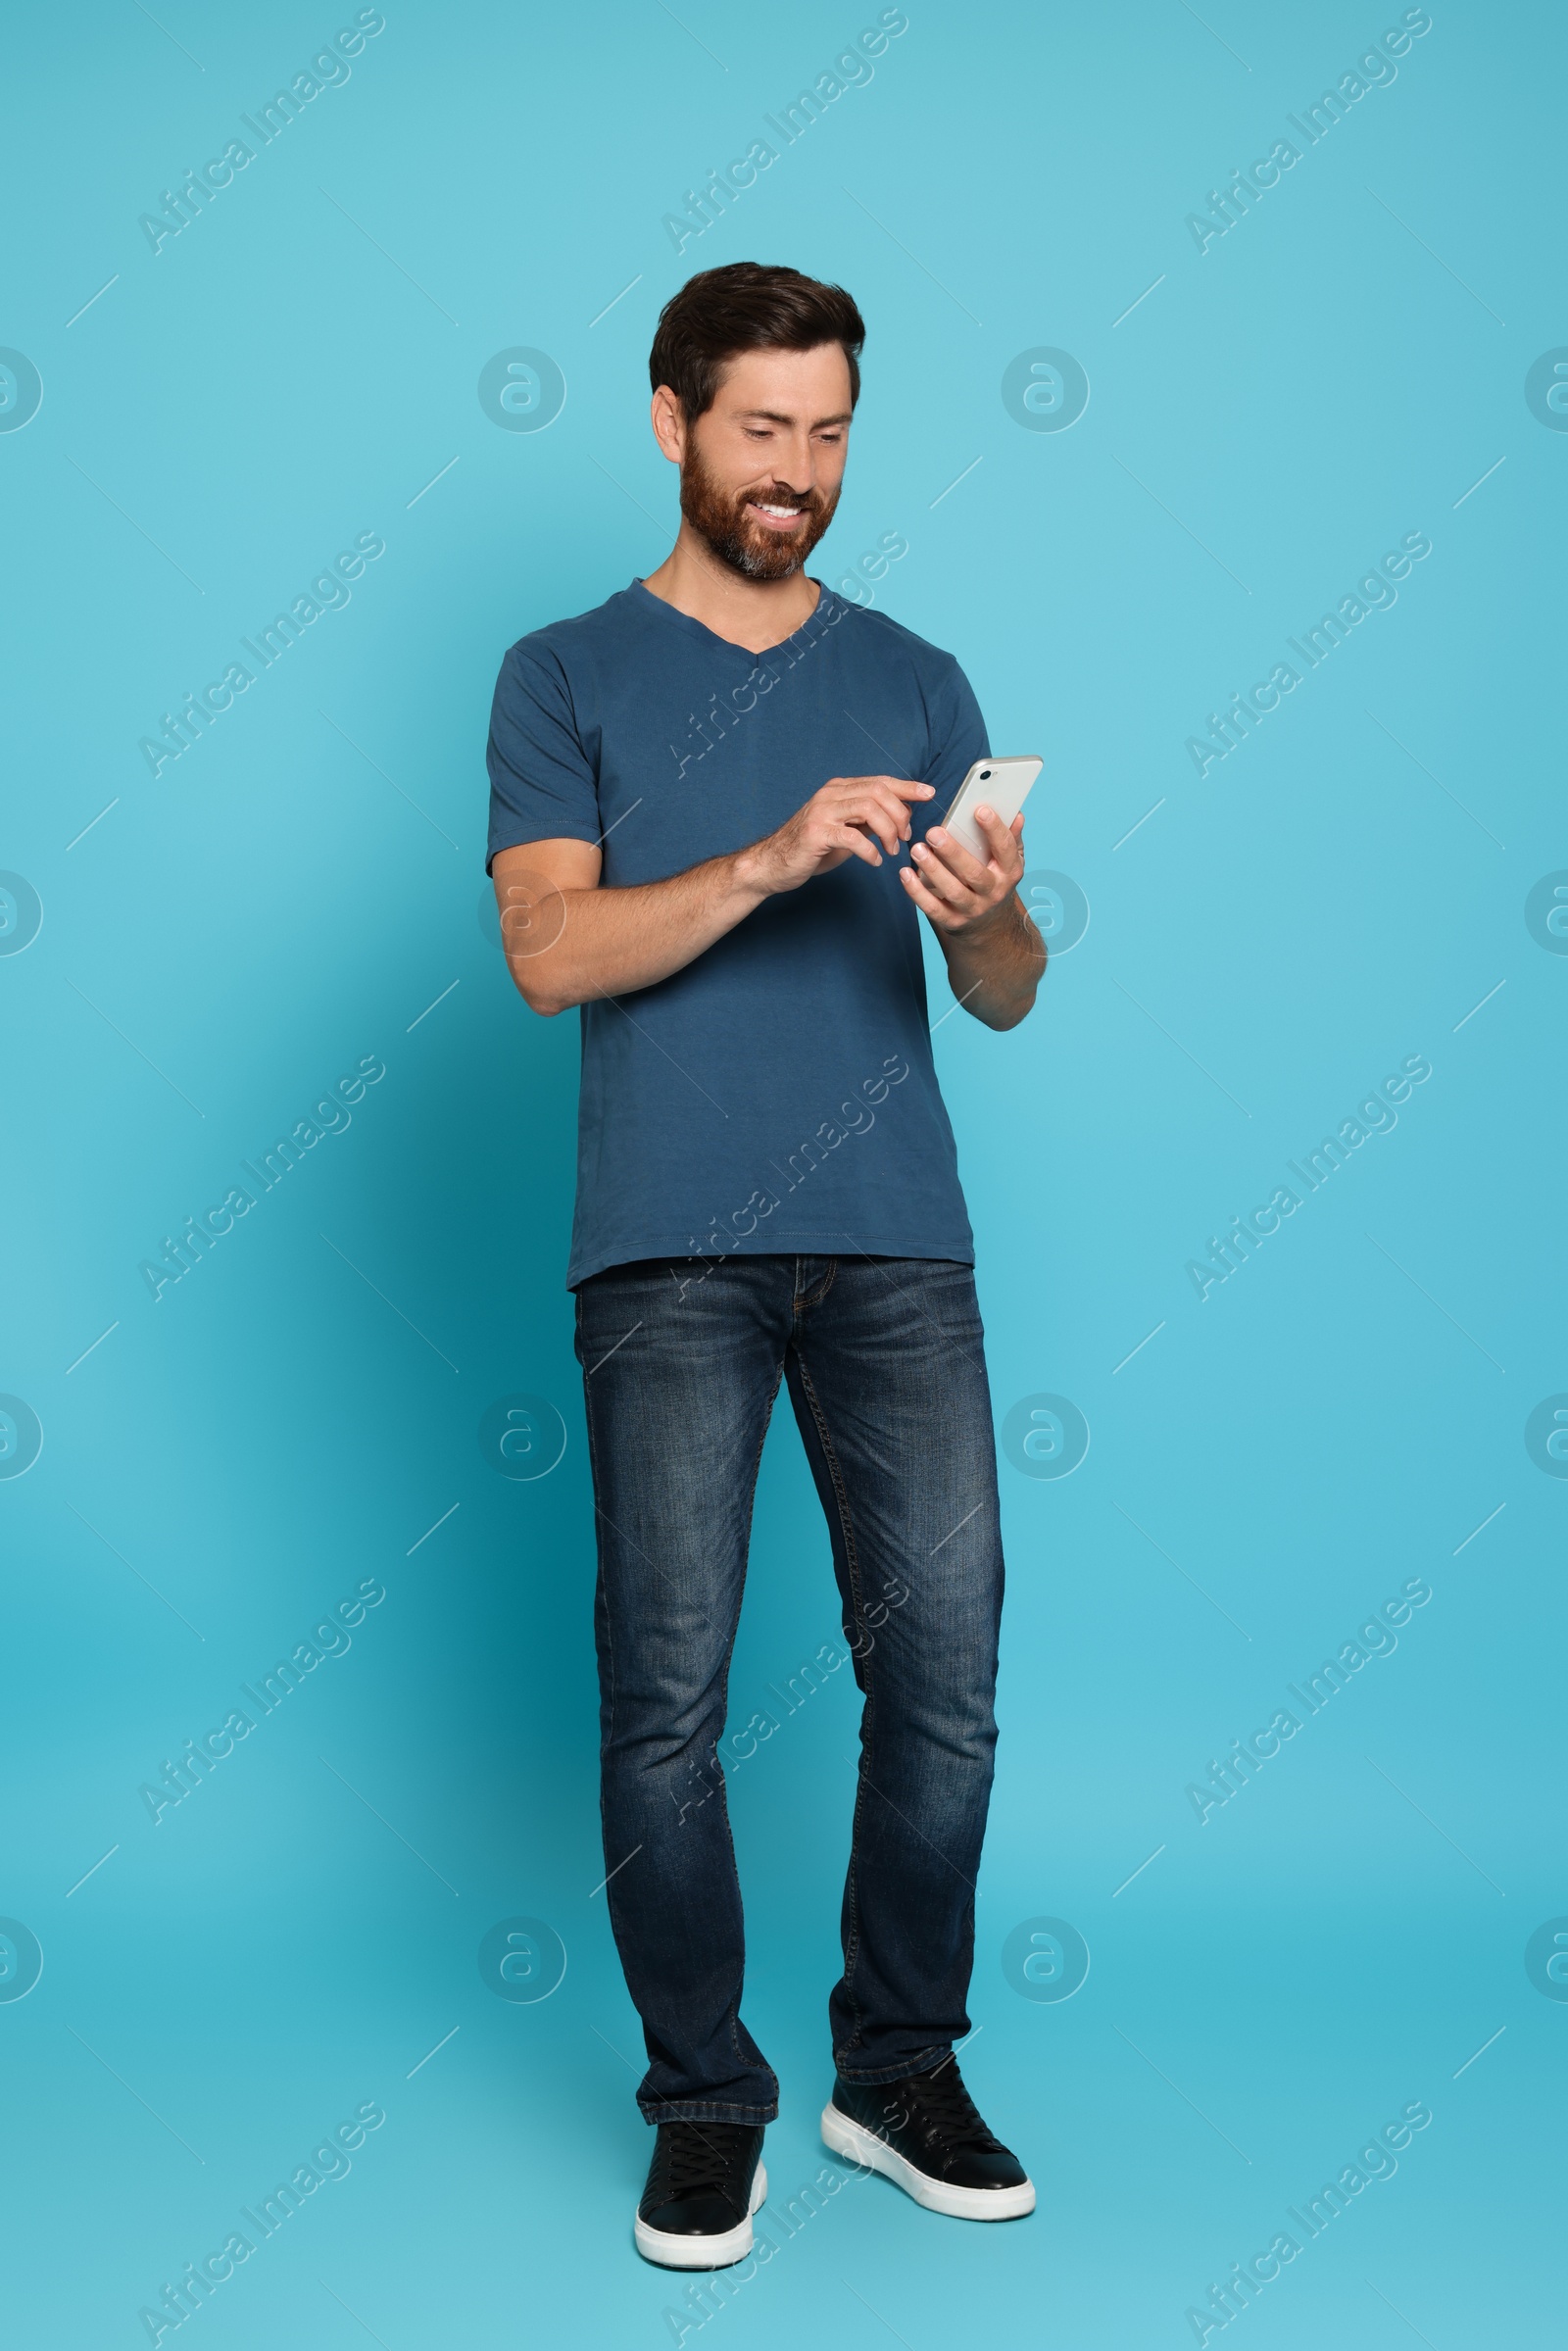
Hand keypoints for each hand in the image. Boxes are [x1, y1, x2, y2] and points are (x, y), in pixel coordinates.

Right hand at [741, 775, 934, 895]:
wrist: (772, 864)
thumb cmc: (811, 849)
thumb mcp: (846, 830)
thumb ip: (868, 820)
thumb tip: (898, 816)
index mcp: (839, 789)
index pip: (880, 781)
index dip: (907, 786)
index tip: (929, 793)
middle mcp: (830, 795)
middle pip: (878, 792)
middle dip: (899, 815)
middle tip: (904, 837)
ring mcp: (822, 812)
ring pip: (868, 809)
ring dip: (887, 832)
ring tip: (889, 850)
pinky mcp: (816, 833)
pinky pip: (853, 837)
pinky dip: (870, 850)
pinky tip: (874, 861)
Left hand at [901, 804, 1026, 934]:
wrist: (988, 925)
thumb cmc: (994, 879)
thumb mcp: (1008, 861)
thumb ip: (1011, 837)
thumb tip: (1016, 814)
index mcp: (1009, 872)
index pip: (1005, 849)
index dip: (994, 829)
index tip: (980, 810)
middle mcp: (993, 892)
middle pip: (974, 873)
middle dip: (953, 852)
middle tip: (934, 832)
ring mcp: (973, 909)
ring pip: (953, 891)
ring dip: (933, 870)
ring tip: (917, 849)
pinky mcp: (952, 921)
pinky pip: (933, 908)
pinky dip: (917, 892)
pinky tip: (905, 873)